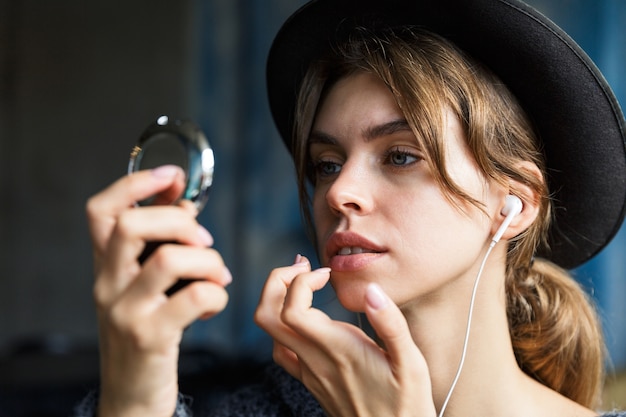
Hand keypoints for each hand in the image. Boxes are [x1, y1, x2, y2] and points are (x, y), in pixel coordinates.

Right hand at [86, 165, 231, 416]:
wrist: (131, 394)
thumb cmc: (146, 331)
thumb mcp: (142, 287)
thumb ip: (159, 246)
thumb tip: (184, 203)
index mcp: (106, 266)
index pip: (101, 211)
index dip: (136, 184)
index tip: (173, 176)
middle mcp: (108, 285)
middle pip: (133, 226)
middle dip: (180, 222)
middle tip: (204, 240)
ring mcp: (126, 311)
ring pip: (170, 260)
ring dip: (208, 260)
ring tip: (219, 275)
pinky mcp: (152, 336)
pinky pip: (195, 297)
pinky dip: (217, 293)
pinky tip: (214, 302)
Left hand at [254, 256, 436, 416]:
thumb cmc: (406, 404)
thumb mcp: (411, 363)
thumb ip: (391, 325)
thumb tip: (372, 290)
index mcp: (337, 350)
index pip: (292, 309)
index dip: (300, 281)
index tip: (324, 273)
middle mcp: (315, 360)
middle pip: (267, 316)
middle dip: (277, 282)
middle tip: (303, 268)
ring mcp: (308, 372)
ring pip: (269, 332)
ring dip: (278, 300)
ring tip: (303, 283)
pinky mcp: (310, 381)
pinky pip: (280, 350)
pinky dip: (283, 325)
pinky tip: (305, 318)